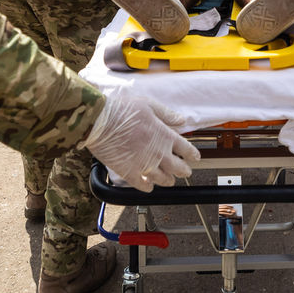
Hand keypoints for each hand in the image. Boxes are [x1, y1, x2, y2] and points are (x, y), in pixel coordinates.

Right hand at [83, 92, 199, 191]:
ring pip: (163, 180)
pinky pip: (142, 186)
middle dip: (184, 171)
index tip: (194, 157)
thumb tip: (182, 119)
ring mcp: (144, 165)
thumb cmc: (121, 110)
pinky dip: (147, 187)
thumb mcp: (148, 105)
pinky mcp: (129, 173)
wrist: (99, 121)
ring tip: (169, 181)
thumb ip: (166, 114)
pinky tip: (148, 186)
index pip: (186, 149)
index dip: (192, 155)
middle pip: (178, 168)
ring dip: (168, 181)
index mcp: (164, 136)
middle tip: (185, 172)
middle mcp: (158, 153)